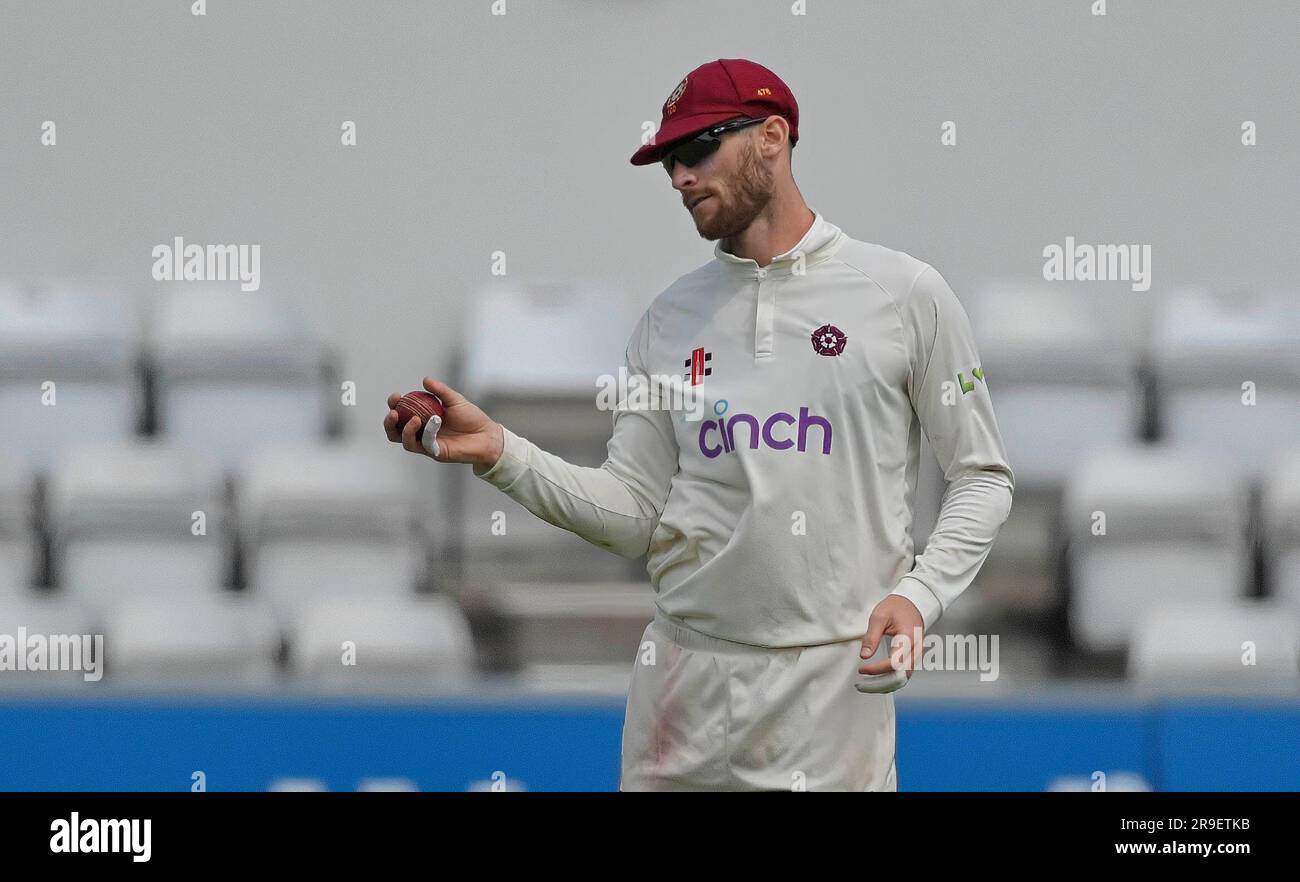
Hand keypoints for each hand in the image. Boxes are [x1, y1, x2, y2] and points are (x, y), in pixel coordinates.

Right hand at [383, 377, 503, 466]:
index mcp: (423, 421)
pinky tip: (434, 421)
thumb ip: (440, 391)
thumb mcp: (455, 400)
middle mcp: (422, 434)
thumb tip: (425, 380)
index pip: (401, 416)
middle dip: (389, 423)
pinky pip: (426, 444)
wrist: (487, 434)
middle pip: (395, 433)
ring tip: (414, 419)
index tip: (395, 397)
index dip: (394, 407)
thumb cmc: (472, 418)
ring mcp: (428, 445)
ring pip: (406, 442)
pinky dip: (427, 432)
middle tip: (393, 411)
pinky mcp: (437, 453)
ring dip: (406, 430)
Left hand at [855, 594, 924, 693]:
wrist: (913, 603)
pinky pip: (904, 675)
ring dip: (885, 685)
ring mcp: (917, 655)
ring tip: (866, 685)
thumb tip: (864, 656)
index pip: (894, 663)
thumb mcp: (879, 616)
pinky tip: (877, 681)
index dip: (877, 670)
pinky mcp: (913, 658)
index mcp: (908, 638)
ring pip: (903, 679)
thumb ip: (871, 636)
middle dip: (880, 684)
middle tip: (861, 685)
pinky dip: (891, 681)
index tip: (862, 669)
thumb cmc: (896, 607)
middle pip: (900, 676)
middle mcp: (916, 650)